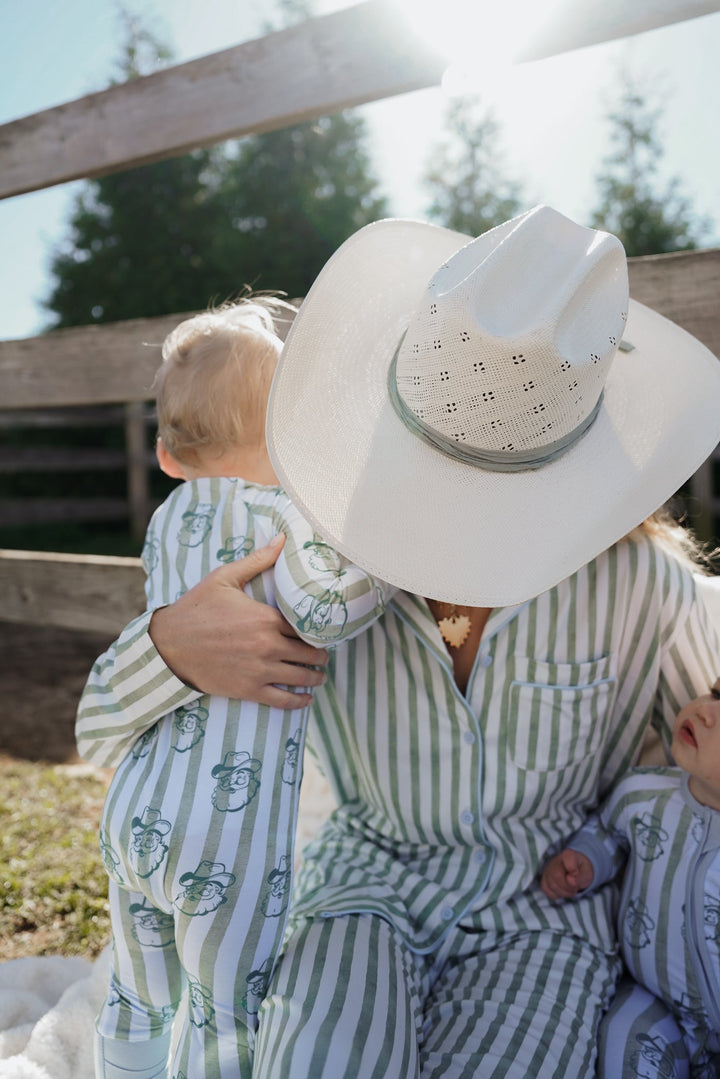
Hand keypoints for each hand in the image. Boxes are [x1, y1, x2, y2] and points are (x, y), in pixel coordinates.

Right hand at [149, 536, 328, 708]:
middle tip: (323, 654)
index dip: (315, 629)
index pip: (304, 625)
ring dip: (315, 677)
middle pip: (308, 653)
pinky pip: (283, 700)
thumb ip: (257, 560)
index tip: (321, 630)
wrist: (168, 645)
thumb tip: (283, 538)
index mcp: (265, 618)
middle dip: (320, 654)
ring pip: (301, 677)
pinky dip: (298, 701)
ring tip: (319, 675)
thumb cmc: (196, 608)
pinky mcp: (248, 690)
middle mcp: (268, 646)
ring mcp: (259, 670)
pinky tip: (306, 699)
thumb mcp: (224, 578)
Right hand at [540, 849, 593, 899]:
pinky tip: (562, 891)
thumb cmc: (582, 871)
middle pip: (557, 876)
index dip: (572, 867)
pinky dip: (556, 894)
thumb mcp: (587, 873)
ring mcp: (547, 870)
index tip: (576, 873)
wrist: (576, 871)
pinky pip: (546, 889)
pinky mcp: (544, 879)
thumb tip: (570, 880)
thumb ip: (580, 876)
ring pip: (551, 884)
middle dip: (568, 886)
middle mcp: (555, 860)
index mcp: (568, 855)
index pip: (567, 858)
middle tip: (575, 888)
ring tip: (571, 890)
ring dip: (564, 892)